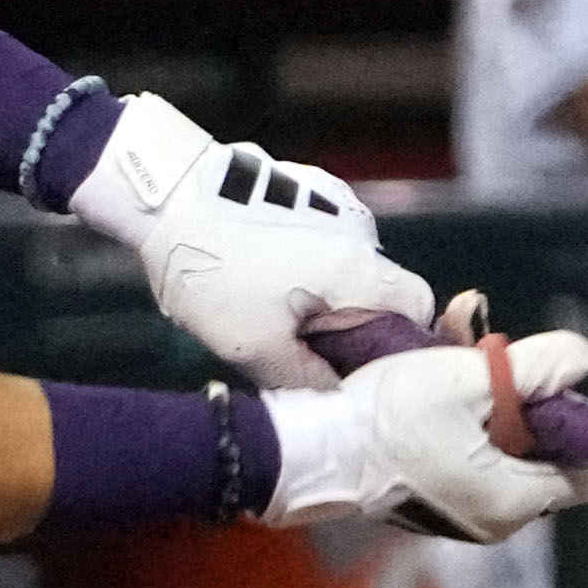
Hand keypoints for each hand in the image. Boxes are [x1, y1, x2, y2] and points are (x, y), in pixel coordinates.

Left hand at [78, 93, 430, 388]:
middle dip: (350, 322)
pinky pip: (321, 236)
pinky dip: (302, 259)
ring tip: (268, 303)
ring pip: (346, 264)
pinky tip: (257, 268)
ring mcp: (333, 202)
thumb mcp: (254, 348)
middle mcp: (359, 230)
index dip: (401, 342)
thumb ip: (305, 381)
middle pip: (380, 289)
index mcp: (358, 270)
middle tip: (303, 346)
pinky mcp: (304, 187)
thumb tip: (335, 399)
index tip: (362, 364)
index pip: (420, 307)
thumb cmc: (213, 272)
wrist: (167, 196)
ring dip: (321, 290)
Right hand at [264, 303, 587, 542]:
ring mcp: (462, 511)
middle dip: (545, 400)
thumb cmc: (386, 418)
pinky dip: (476, 416)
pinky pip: (476, 454)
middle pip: (545, 456)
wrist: (312, 451)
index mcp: (510, 499)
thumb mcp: (469, 379)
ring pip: (508, 449)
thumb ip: (535, 368)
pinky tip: (453, 372)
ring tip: (478, 344)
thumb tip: (583, 360)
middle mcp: (492, 517)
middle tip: (547, 361)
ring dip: (504, 399)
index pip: (586, 476)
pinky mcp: (435, 497)